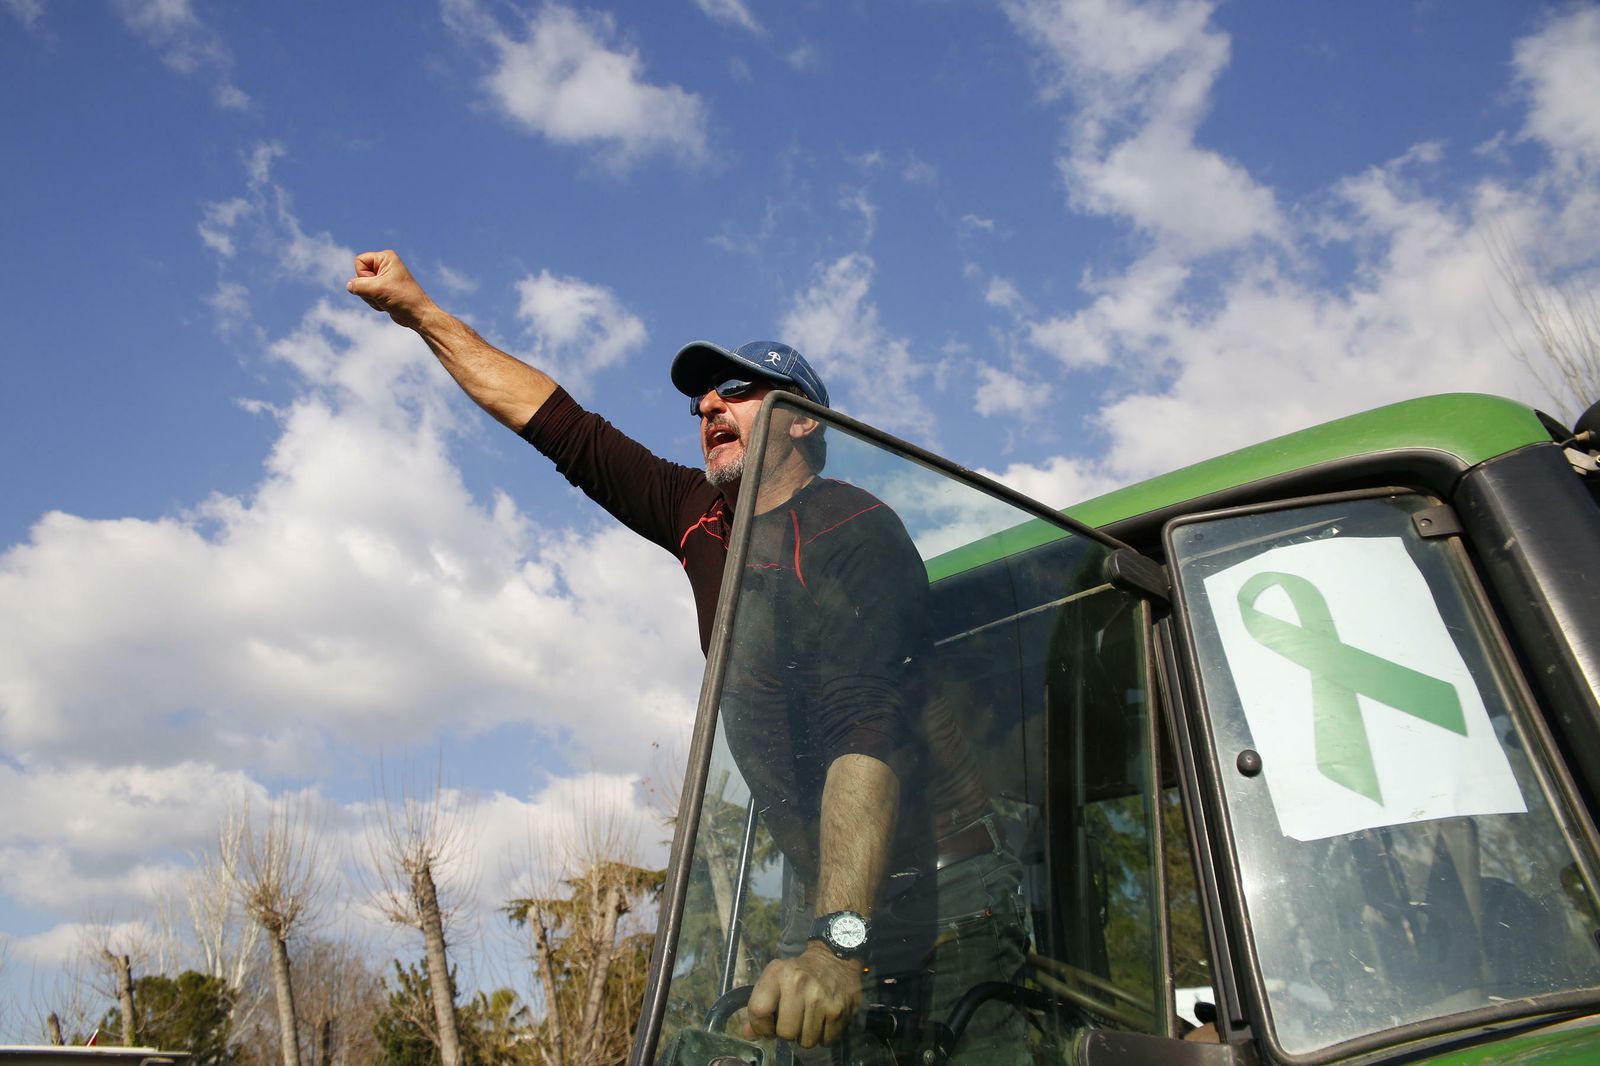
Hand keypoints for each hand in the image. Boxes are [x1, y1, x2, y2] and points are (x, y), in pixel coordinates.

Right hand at [347, 250, 434, 328]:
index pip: (359, 261)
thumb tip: (349, 286)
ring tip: (386, 300)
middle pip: (359, 275)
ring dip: (371, 298)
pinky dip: (374, 303)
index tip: (379, 283)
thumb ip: (358, 285)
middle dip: (367, 289)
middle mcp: (384, 265)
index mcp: (385, 257)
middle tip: (384, 294)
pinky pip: (367, 295)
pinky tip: (386, 305)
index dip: (363, 275)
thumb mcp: (377, 290)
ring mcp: (383, 278)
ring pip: (361, 287)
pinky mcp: (382, 289)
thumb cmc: (403, 299)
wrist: (418, 315)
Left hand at [744, 943, 861, 1048]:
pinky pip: (826, 1040)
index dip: (760, 1026)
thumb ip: (759, 1004)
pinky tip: (823, 1020)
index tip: (768, 1026)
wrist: (835, 959)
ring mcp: (821, 998)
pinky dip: (824, 1036)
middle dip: (788, 1032)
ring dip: (806, 1035)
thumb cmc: (800, 972)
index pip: (759, 1010)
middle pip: (785, 1033)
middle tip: (793, 1020)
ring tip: (809, 1019)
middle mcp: (799, 984)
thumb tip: (749, 1034)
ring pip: (806, 1041)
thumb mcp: (775, 978)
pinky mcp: (838, 1010)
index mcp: (778, 974)